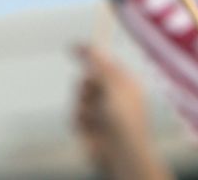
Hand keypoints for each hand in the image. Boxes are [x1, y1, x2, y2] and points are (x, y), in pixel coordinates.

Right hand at [73, 45, 171, 179]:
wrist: (120, 152)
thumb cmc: (123, 117)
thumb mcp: (113, 84)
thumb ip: (100, 64)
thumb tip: (91, 45)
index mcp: (125, 84)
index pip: (105, 63)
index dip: (90, 54)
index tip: (72, 45)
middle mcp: (112, 96)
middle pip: (88, 78)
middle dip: (86, 84)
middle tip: (95, 91)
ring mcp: (100, 111)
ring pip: (78, 95)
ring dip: (84, 103)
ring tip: (97, 116)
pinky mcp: (88, 126)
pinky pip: (74, 113)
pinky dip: (80, 118)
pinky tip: (91, 128)